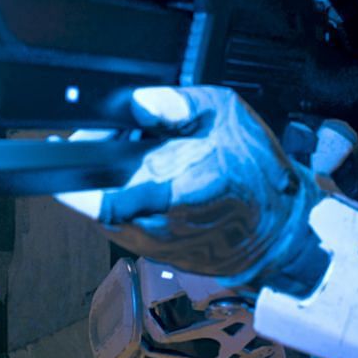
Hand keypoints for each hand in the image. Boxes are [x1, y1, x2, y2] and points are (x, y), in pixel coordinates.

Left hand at [57, 86, 313, 281]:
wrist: (280, 230)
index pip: (98, 193)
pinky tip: (154, 181)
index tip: (76, 141)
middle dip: (95, 165)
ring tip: (141, 159)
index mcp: (173, 192)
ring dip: (110, 183)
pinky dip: (126, 200)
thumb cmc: (259, 173)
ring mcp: (152, 246)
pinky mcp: (153, 254)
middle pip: (92, 197)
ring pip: (102, 212)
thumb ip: (179, 104)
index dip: (80, 162)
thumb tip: (138, 103)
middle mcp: (155, 226)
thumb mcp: (228, 116)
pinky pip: (121, 223)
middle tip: (113, 141)